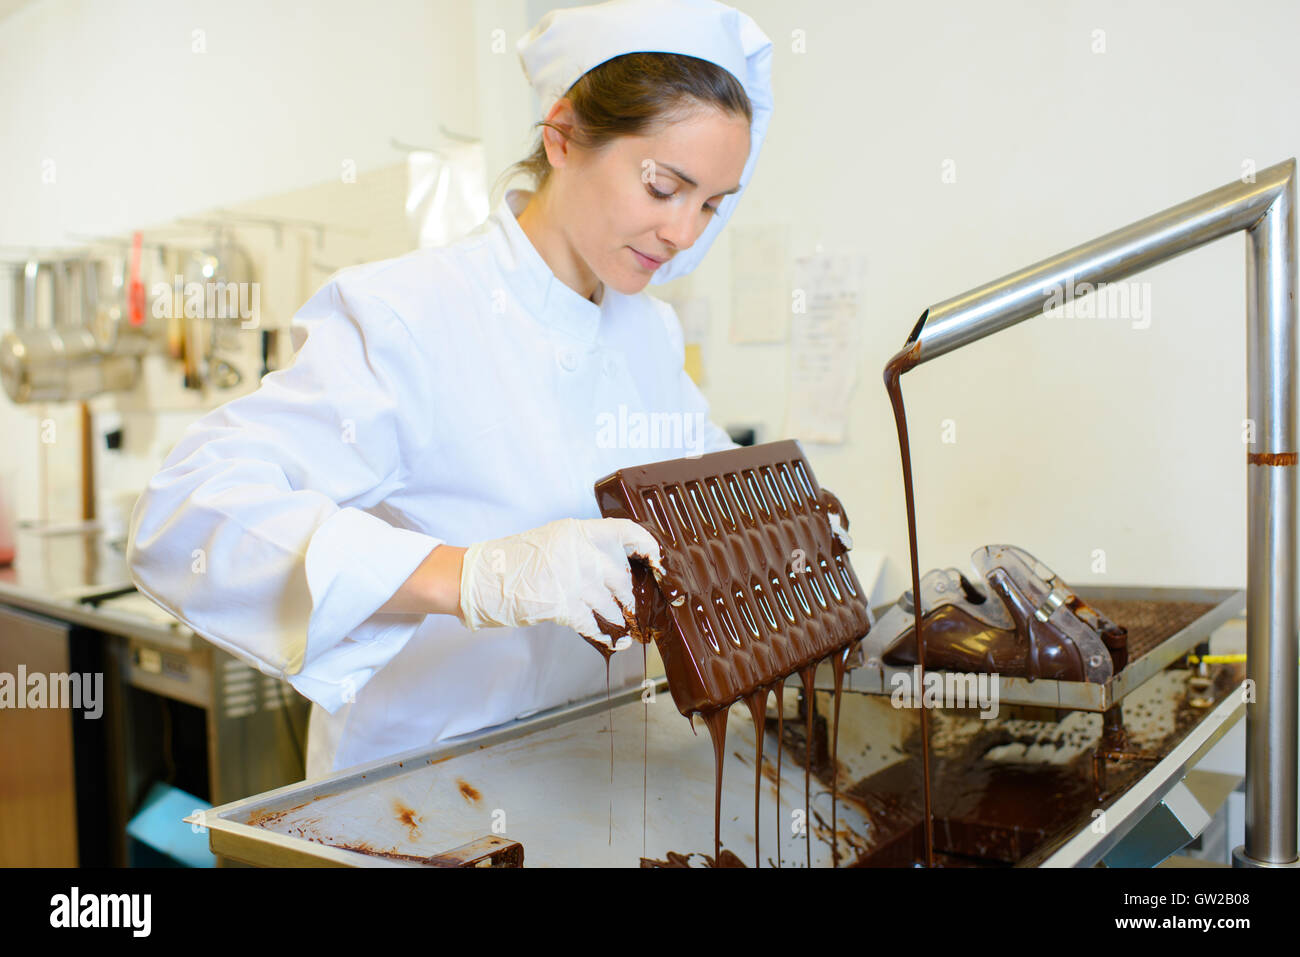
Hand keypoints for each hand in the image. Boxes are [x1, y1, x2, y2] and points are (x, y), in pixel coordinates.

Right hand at [458, 517, 664, 649]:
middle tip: (637, 605)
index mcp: (581, 532)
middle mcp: (582, 555)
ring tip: (630, 626)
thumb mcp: (556, 539)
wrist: (484, 577)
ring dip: (623, 619)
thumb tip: (617, 564)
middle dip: (633, 597)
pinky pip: (598, 625)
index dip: (650, 549)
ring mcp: (574, 582)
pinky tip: (616, 641)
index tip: (659, 564)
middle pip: (625, 578)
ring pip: (616, 605)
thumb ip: (586, 548)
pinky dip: (610, 636)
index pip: (628, 533)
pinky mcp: (564, 607)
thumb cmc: (517, 559)